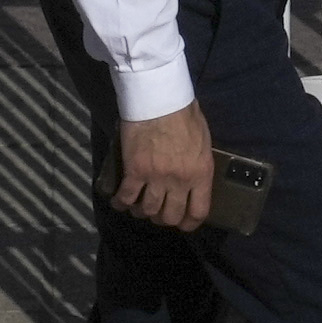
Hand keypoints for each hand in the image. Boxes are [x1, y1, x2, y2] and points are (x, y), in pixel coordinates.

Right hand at [111, 104, 215, 232]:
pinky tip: (118, 202)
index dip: (189, 224)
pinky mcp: (134, 170)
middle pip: (170, 216)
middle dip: (163, 218)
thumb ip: (198, 164)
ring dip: (142, 211)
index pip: (198, 212)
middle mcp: (179, 181)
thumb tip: (192, 177)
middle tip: (158, 212)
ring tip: (138, 207)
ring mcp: (156, 178)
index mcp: (201, 173)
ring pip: (147, 210)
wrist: (159, 98)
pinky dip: (121, 203)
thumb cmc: (184, 114)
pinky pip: (126, 197)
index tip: (183, 224)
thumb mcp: (203, 141)